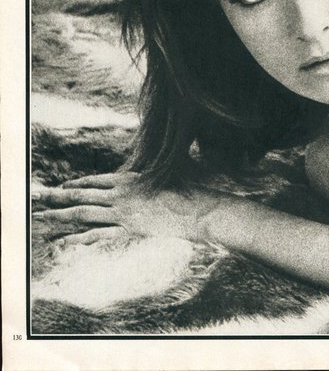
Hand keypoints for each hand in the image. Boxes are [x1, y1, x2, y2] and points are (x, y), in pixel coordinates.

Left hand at [32, 172, 219, 245]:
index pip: (94, 180)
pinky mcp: (128, 229)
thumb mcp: (163, 179)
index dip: (76, 184)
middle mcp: (120, 193)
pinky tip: (64, 240)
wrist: (198, 209)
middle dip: (59, 198)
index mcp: (129, 178)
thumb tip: (140, 181)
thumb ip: (145, 180)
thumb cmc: (186, 192)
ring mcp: (123, 211)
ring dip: (59, 215)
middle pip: (82, 195)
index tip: (64, 188)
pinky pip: (97, 234)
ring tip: (41, 218)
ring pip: (82, 213)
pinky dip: (78, 237)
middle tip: (41, 199)